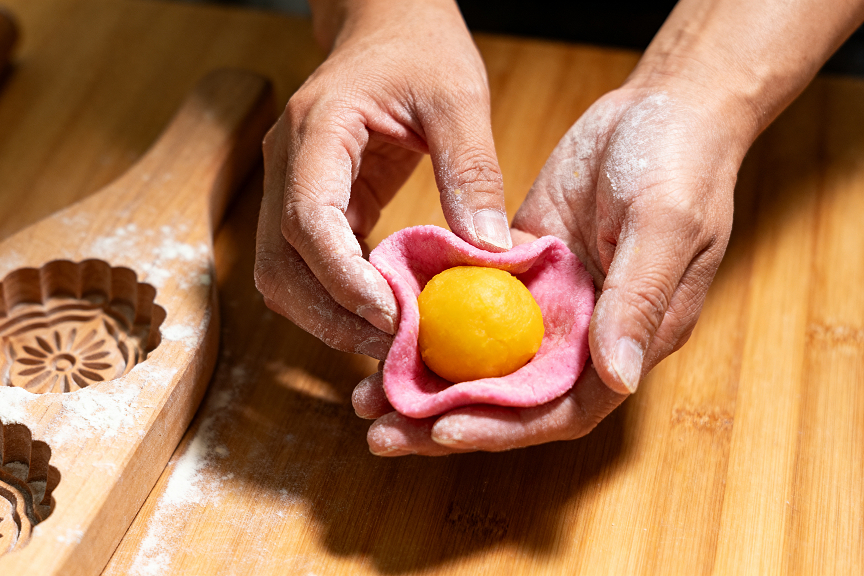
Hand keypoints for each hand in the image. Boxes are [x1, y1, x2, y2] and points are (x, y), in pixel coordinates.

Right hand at [254, 0, 513, 359]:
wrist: (385, 24)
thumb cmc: (419, 48)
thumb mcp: (457, 97)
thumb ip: (471, 171)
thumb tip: (487, 251)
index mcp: (315, 130)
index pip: (306, 221)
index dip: (342, 280)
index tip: (391, 318)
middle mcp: (286, 164)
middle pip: (278, 266)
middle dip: (329, 317)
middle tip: (394, 347)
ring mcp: (289, 186)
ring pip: (281, 276)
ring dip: (328, 318)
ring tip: (390, 339)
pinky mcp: (310, 205)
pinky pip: (307, 267)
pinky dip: (338, 299)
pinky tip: (385, 312)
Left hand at [356, 84, 750, 455]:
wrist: (661, 107)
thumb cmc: (681, 164)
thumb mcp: (665, 226)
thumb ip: (639, 300)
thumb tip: (617, 379)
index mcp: (626, 341)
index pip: (560, 408)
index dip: (503, 427)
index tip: (444, 431)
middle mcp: (579, 335)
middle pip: (507, 398)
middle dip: (444, 421)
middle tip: (380, 433)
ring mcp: (543, 304)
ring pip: (478, 358)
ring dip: (426, 379)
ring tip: (364, 395)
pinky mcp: (514, 270)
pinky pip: (465, 303)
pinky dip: (428, 321)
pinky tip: (382, 329)